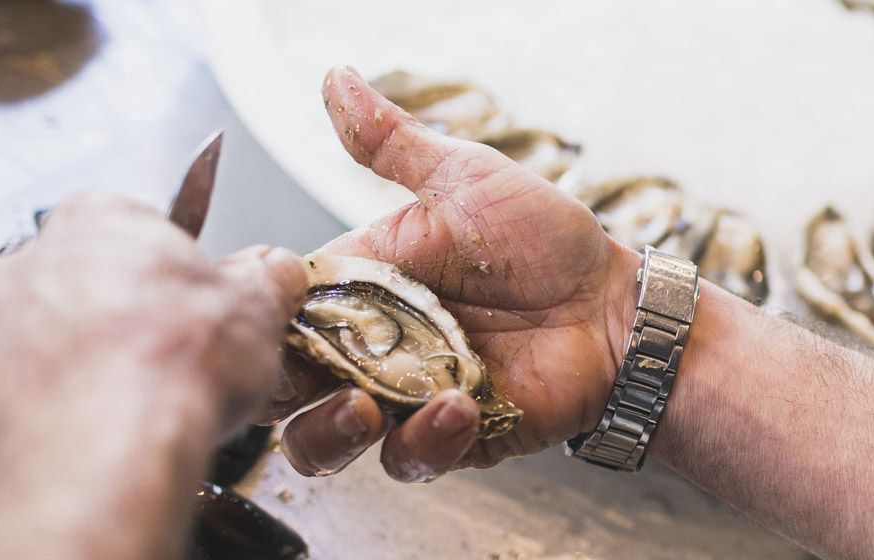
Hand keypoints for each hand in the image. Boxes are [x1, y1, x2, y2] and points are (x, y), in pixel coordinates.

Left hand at [0, 194, 305, 499]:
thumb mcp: (258, 310)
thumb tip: (275, 272)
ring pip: (39, 348)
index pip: (136, 229)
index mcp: (96, 222)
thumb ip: (265, 279)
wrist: (102, 456)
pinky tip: (88, 445)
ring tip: (129, 415)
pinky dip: (44, 425)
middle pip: (82, 287)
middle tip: (168, 365)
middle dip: (119, 322)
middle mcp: (25, 266)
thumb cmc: (170, 370)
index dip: (173, 275)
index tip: (198, 309)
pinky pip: (10, 409)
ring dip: (76, 373)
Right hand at [257, 66, 639, 481]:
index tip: (261, 311)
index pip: (279, 310)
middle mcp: (371, 349)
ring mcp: (406, 400)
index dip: (258, 317)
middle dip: (277, 390)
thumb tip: (336, 78)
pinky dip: (425, 440)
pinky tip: (459, 406)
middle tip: (299, 376)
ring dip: (333, 431)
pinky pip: (410, 458)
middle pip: (284, 388)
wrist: (615, 305)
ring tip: (365, 408)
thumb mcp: (463, 181)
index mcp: (359, 286)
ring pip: (327, 441)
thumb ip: (391, 144)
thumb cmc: (544, 240)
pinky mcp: (450, 441)